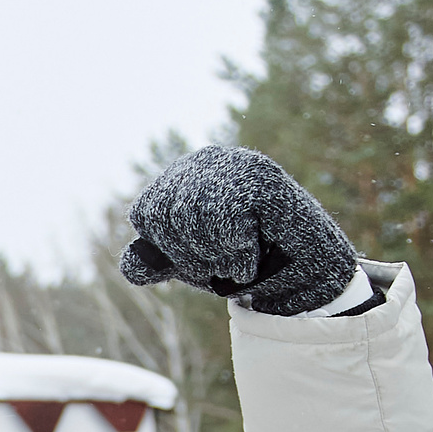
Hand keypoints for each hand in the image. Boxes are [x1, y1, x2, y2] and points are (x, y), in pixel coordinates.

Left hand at [119, 146, 360, 315]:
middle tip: (219, 265)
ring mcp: (235, 164)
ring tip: (237, 259)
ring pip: (191, 215)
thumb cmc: (242, 257)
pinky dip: (238, 253)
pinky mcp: (263, 177)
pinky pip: (227, 220)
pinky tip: (252, 254)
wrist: (301, 270)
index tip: (197, 261)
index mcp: (180, 176)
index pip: (144, 214)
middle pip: (166, 215)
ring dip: (215, 256)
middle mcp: (205, 161)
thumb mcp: (189, 261)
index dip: (166, 249)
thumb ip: (155, 260)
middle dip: (191, 255)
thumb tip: (132, 263)